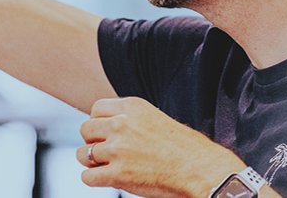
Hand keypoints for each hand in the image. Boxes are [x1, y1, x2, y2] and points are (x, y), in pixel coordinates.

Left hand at [76, 97, 246, 196]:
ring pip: (83, 154)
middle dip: (93, 142)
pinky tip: (109, 180)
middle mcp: (122, 124)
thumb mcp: (157, 121)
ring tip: (108, 167)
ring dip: (92, 162)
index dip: (99, 123)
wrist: (202, 170)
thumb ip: (132, 120)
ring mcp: (118, 149)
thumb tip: (107, 128)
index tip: (108, 134)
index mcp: (133, 107)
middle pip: (85, 129)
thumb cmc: (187, 149)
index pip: (96, 109)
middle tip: (107, 152)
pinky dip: (95, 180)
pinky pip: (88, 177)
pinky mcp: (117, 174)